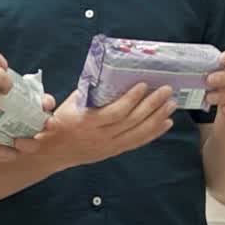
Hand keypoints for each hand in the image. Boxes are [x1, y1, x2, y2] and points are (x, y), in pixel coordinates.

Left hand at [0, 93, 58, 162]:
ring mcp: (21, 137)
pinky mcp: (9, 150)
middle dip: (49, 123)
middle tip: (47, 123)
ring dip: (28, 142)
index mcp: (28, 106)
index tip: (45, 103)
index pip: (45, 103)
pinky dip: (5, 149)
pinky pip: (13, 153)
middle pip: (47, 124)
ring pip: (34, 143)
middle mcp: (29, 122)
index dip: (47, 102)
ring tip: (17, 140)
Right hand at [35, 84, 176, 168]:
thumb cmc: (62, 121)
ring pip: (138, 133)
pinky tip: (166, 123)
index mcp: (87, 122)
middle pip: (131, 122)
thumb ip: (89, 91)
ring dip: (157, 118)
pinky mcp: (114, 152)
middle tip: (166, 91)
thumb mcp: (71, 103)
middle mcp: (100, 136)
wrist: (53, 151)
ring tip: (171, 104)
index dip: (131, 100)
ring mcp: (109, 146)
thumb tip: (109, 72)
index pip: (115, 112)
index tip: (144, 85)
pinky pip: (137, 142)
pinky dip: (154, 133)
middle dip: (152, 105)